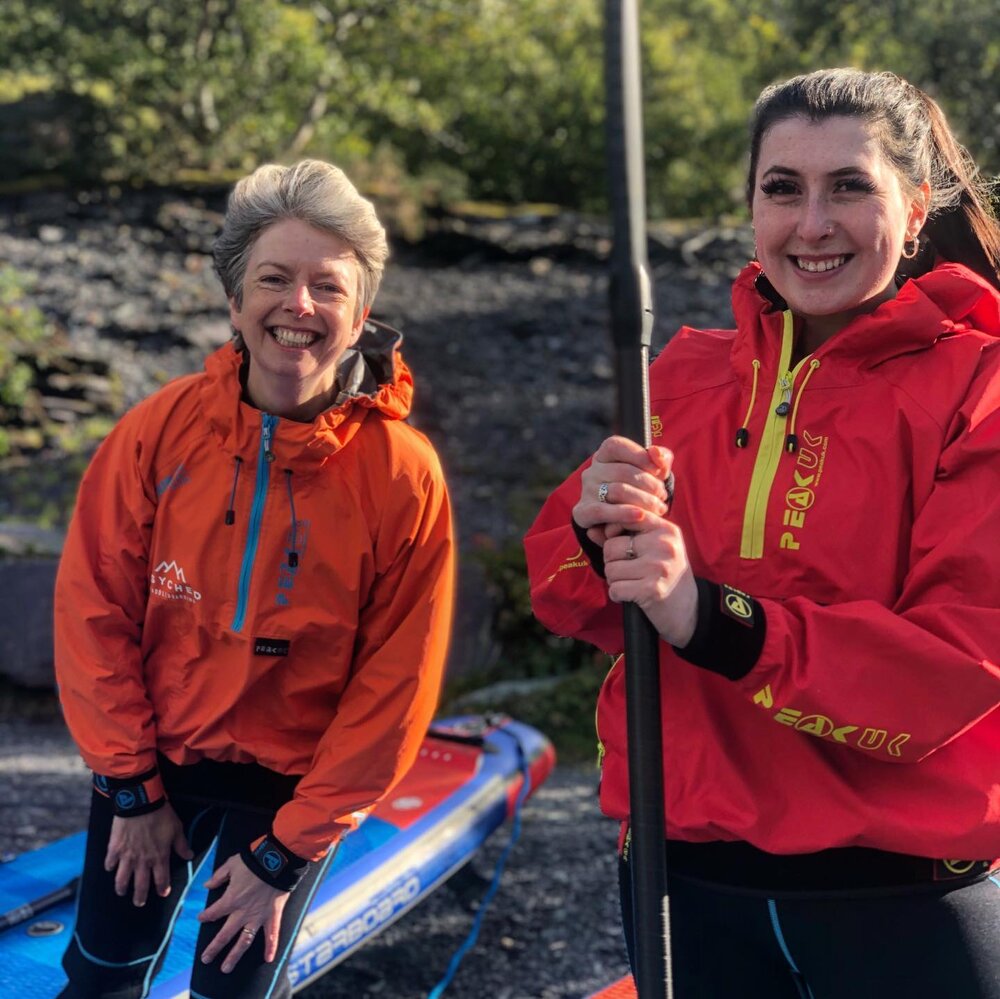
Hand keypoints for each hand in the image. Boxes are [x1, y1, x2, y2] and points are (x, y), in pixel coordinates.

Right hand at [104, 804, 193, 906]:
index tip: (163, 893)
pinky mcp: (114, 849)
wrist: (141, 803)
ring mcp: (127, 856)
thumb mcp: (176, 829)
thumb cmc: (161, 815)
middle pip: (140, 885)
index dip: (162, 888)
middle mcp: (142, 861)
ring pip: (122, 879)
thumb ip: (182, 845)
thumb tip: (189, 856)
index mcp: (159, 857)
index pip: (161, 879)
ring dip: (122, 888)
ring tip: (122, 892)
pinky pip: (109, 863)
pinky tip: (111, 868)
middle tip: (139, 902)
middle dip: (140, 897)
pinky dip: (110, 867)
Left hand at [198, 854, 288, 972]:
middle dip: (214, 948)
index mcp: (231, 899)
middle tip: (206, 958)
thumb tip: (207, 885)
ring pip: (244, 941)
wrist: (277, 860)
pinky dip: (271, 947)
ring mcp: (258, 916)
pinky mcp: (272, 915)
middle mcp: (243, 912)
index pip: (214, 912)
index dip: (205, 916)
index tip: (201, 918)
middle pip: (225, 934)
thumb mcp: (232, 864)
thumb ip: (218, 876)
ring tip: (226, 968)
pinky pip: (272, 934)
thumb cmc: (254, 860)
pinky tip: (268, 959)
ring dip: (235, 955)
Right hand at [574, 436, 672, 544]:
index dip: (639, 456)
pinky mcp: (583, 512)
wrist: (624, 523)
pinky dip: (623, 513)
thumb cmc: (642, 490)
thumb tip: (655, 452)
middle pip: (622, 471)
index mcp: (604, 456)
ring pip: (617, 491)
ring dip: (644, 500)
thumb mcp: (654, 471)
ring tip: (659, 508)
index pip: (617, 446)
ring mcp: (586, 491)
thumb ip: (660, 458)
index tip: (659, 471)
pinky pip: (602, 511)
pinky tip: (640, 516)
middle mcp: (592, 471)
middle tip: (663, 496)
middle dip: (649, 484)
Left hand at [602, 512, 698, 647]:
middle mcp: (663, 544)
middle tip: (629, 572)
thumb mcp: (651, 549)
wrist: (689, 610)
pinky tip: (632, 596)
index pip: (626, 517)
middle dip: (612, 562)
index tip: (621, 547)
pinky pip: (615, 589)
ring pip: (611, 569)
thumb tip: (590, 530)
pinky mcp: (652, 589)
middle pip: (611, 547)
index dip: (613, 532)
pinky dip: (618, 595)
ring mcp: (658, 567)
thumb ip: (621, 536)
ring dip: (615, 581)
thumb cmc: (665, 575)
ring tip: (632, 583)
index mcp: (665, 529)